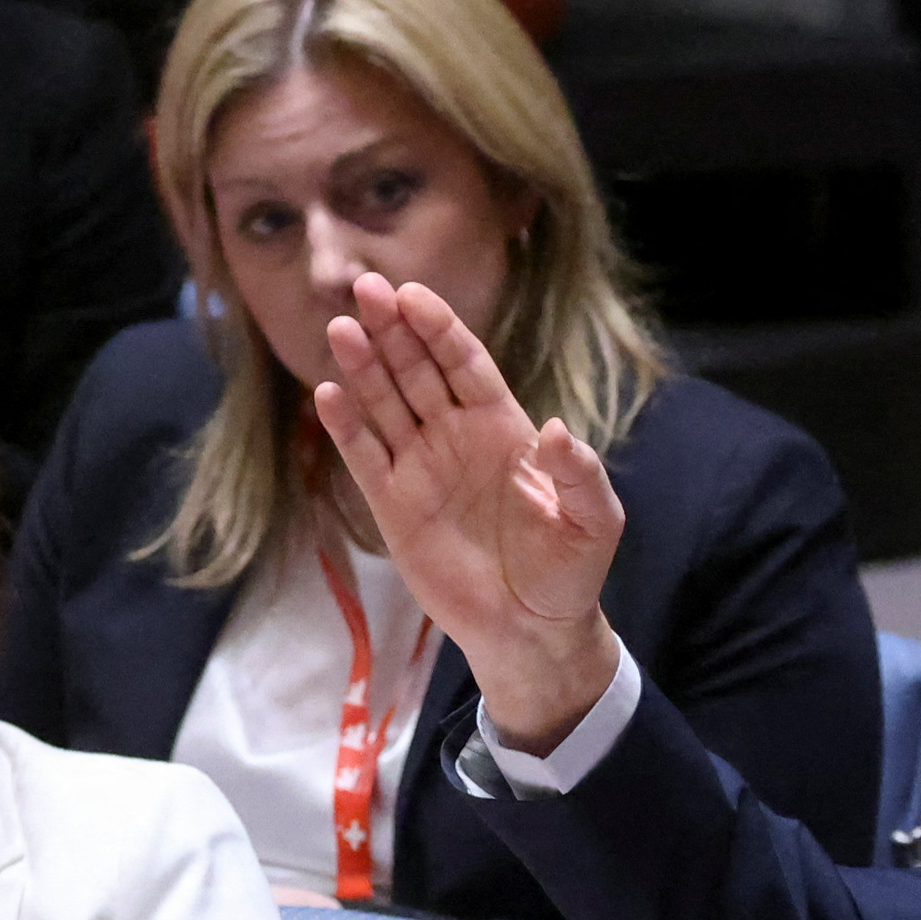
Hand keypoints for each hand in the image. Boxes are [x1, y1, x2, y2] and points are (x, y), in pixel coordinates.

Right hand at [314, 269, 627, 744]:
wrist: (532, 631)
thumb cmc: (568, 572)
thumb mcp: (593, 520)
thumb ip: (579, 473)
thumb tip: (556, 429)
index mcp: (503, 428)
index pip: (464, 364)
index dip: (439, 329)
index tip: (412, 295)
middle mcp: (456, 437)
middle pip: (417, 371)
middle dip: (393, 330)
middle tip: (365, 288)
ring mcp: (421, 468)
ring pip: (385, 404)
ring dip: (363, 367)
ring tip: (341, 329)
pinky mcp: (393, 506)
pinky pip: (364, 457)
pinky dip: (345, 427)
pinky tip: (327, 394)